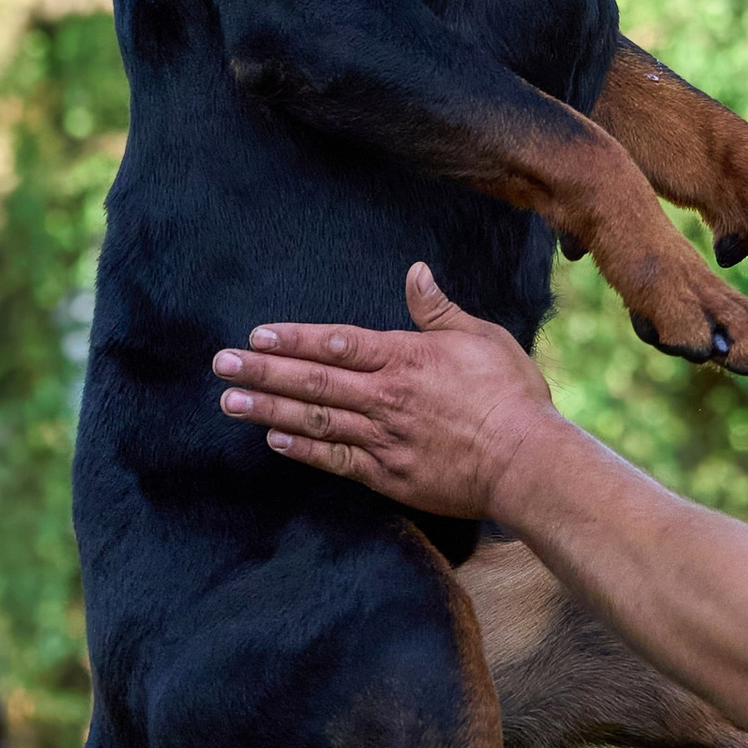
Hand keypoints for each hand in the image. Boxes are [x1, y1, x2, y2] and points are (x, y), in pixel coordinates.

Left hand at [215, 262, 560, 519]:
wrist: (525, 461)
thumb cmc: (510, 395)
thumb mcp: (480, 338)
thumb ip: (438, 310)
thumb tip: (415, 273)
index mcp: (406, 358)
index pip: (338, 343)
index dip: (295, 338)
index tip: (258, 333)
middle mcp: (386, 397)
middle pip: (313, 381)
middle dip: (264, 370)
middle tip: (222, 363)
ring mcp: (383, 439)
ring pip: (315, 421)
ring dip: (269, 410)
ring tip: (230, 402)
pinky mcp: (388, 475)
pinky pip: (336, 461)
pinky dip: (303, 451)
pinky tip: (274, 441)